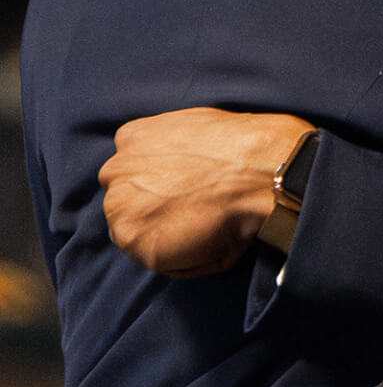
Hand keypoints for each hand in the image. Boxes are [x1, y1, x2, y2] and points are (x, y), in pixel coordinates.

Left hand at [99, 107, 313, 277]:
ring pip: (140, 233)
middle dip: (157, 210)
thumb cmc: (246, 146)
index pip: (132, 169)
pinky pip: (163, 261)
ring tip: (212, 227)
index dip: (161, 183)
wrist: (264, 170)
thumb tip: (175, 169)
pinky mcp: (137, 242)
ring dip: (171, 236)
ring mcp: (122, 209)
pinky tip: (216, 242)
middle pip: (128, 202)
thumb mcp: (198, 125)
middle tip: (200, 212)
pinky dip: (189, 259)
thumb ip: (170, 146)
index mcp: (132, 137)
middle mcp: (115, 171)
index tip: (188, 189)